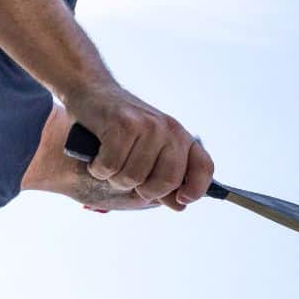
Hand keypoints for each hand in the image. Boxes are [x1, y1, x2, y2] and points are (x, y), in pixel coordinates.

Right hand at [63, 83, 215, 210]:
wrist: (94, 93)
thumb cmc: (122, 129)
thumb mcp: (151, 152)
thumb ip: (166, 179)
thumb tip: (180, 205)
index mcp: (182, 138)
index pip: (204, 167)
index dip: (196, 189)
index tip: (181, 199)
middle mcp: (170, 130)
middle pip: (166, 182)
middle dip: (143, 190)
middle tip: (128, 178)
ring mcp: (148, 126)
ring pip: (133, 178)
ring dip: (115, 179)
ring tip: (110, 162)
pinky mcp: (123, 124)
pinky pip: (111, 167)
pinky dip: (99, 169)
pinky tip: (97, 156)